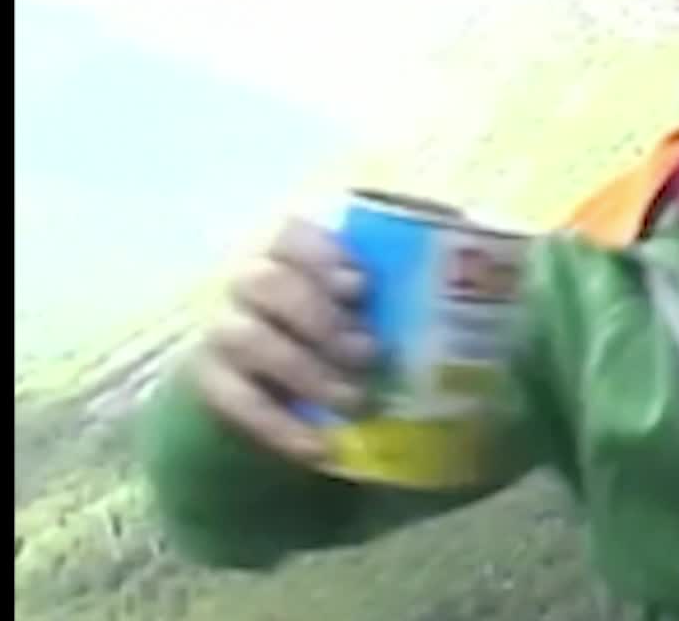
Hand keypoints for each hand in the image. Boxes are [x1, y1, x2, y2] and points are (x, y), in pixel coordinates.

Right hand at [192, 218, 378, 463]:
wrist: (272, 372)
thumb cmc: (336, 317)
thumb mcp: (360, 293)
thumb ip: (393, 282)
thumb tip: (467, 268)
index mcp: (282, 246)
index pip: (287, 231)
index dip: (321, 255)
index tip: (360, 286)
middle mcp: (243, 279)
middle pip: (265, 282)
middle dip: (319, 317)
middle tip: (368, 351)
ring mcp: (221, 328)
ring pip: (248, 339)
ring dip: (305, 371)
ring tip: (353, 400)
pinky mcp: (211, 380)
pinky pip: (237, 401)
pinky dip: (280, 427)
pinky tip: (320, 448)